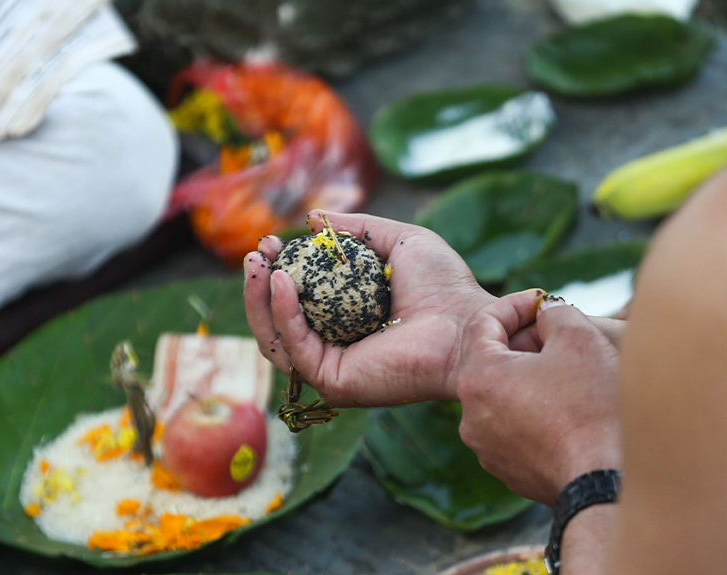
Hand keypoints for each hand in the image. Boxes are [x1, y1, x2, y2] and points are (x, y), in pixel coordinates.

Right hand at [244, 211, 494, 405]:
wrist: (469, 323)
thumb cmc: (445, 287)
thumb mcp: (398, 241)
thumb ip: (357, 228)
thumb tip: (313, 218)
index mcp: (347, 322)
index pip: (297, 304)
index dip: (277, 273)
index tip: (271, 243)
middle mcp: (337, 349)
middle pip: (277, 324)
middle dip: (259, 287)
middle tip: (257, 253)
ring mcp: (334, 369)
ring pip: (276, 340)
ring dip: (258, 301)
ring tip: (260, 263)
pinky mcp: (336, 382)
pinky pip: (296, 349)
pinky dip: (283, 314)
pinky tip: (282, 281)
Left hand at [451, 290, 621, 505]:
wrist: (604, 476)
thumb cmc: (591, 404)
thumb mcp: (578, 337)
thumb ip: (555, 313)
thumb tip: (545, 315)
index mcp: (477, 377)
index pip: (483, 323)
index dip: (514, 305)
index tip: (541, 302)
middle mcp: (469, 415)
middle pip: (488, 361)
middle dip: (520, 341)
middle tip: (555, 335)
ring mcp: (485, 447)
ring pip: (500, 396)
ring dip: (526, 379)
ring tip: (564, 373)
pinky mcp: (506, 470)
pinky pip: (512, 428)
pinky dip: (531, 411)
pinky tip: (565, 409)